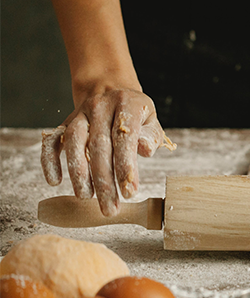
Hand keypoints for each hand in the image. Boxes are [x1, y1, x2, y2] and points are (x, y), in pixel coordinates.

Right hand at [41, 88, 173, 215]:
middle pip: (100, 146)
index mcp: (126, 105)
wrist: (111, 89)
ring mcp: (80, 114)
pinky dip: (50, 160)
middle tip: (109, 208)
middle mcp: (100, 107)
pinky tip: (54, 180)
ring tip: (85, 197)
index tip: (130, 192)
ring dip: (78, 173)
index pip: (125, 138)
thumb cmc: (136, 113)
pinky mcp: (65, 122)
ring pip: (74, 143)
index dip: (127, 166)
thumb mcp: (151, 120)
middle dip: (104, 181)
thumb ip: (151, 136)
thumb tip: (145, 150)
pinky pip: (52, 140)